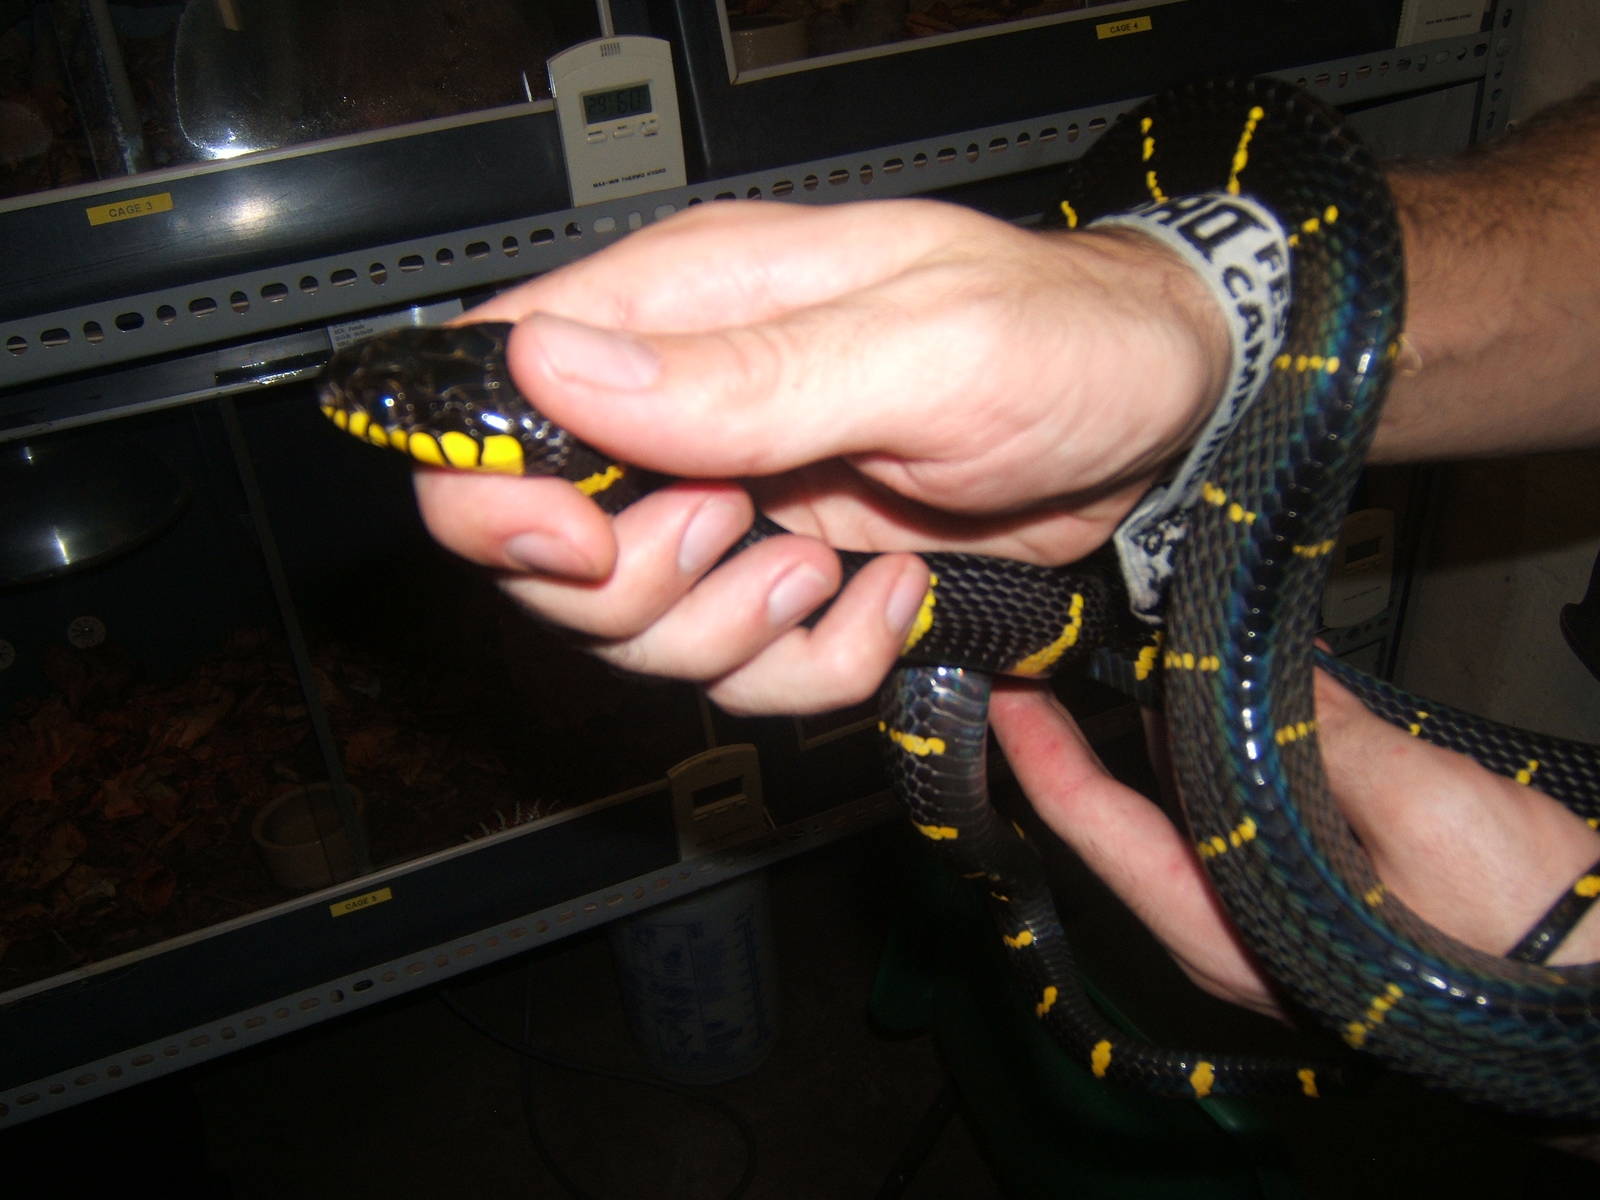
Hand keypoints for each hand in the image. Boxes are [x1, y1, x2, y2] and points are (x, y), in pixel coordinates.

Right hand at [415, 198, 1226, 712]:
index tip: (570, 544)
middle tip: (746, 537)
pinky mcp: (792, 575)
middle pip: (539, 547)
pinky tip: (887, 597)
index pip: (492, 388)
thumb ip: (743, 372)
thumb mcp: (919, 346)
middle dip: (629, 587)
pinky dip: (813, 667)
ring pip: (635, 630)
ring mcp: (736, 502)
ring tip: (827, 567)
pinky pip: (743, 673)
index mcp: (685, 309)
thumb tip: (551, 368)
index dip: (489, 488)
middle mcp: (686, 410)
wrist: (1158, 416)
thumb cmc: (1063, 339)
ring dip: (730, 634)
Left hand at [991, 670, 1599, 1019]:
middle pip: (1120, 819)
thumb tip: (1275, 669)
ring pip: (1177, 812)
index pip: (1097, 828)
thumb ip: (1332, 739)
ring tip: (1117, 649)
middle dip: (1078, 734)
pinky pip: (1236, 813)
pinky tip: (1225, 690)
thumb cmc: (1518, 928)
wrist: (1599, 992)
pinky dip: (1218, 749)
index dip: (1037, 755)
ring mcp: (1262, 914)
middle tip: (1046, 649)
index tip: (1000, 684)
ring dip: (1150, 733)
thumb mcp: (1419, 815)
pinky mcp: (1307, 896)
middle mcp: (1222, 928)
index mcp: (1222, 927)